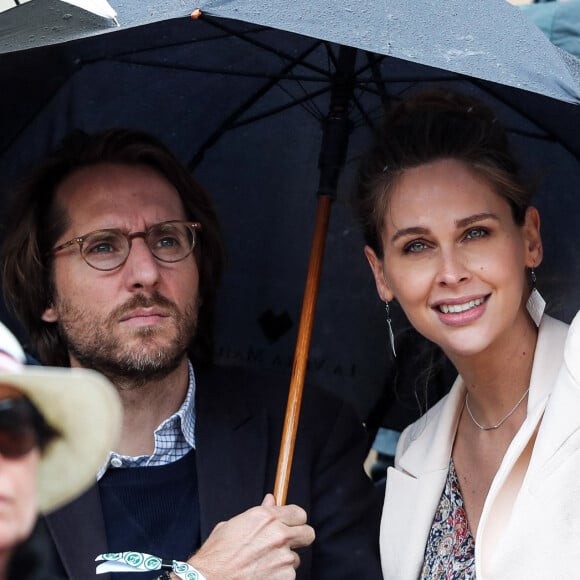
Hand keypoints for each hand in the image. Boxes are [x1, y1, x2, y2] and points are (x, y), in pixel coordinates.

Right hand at [187, 493, 314, 578]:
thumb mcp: (233, 525)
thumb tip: (270, 500)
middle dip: (299, 539)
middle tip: (287, 545)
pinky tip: (262, 576)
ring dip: (284, 562)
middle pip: (308, 534)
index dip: (295, 520)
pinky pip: (289, 576)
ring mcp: (283, 557)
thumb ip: (258, 512)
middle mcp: (278, 534)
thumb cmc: (217, 555)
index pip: (299, 513)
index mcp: (266, 517)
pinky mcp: (285, 578)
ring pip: (296, 559)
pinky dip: (279, 577)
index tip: (291, 525)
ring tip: (263, 564)